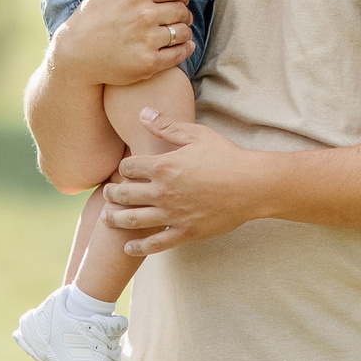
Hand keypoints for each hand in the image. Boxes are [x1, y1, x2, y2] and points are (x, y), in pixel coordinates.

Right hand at [47, 0, 193, 85]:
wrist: (75, 53)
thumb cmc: (93, 14)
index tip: (176, 0)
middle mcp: (143, 16)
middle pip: (182, 11)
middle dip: (182, 13)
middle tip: (174, 17)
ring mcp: (146, 41)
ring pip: (184, 32)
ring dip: (184, 31)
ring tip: (174, 31)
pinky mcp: (147, 63)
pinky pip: (180, 53)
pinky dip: (184, 49)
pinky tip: (178, 46)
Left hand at [102, 107, 266, 254]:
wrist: (252, 185)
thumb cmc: (227, 156)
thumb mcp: (197, 134)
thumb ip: (167, 125)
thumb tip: (142, 113)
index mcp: (163, 166)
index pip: (128, 167)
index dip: (123, 167)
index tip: (125, 170)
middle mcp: (162, 192)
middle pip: (124, 194)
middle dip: (112, 193)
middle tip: (107, 194)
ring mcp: (172, 214)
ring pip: (132, 220)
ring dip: (115, 219)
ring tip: (107, 218)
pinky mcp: (185, 232)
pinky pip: (155, 244)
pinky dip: (139, 247)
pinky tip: (128, 247)